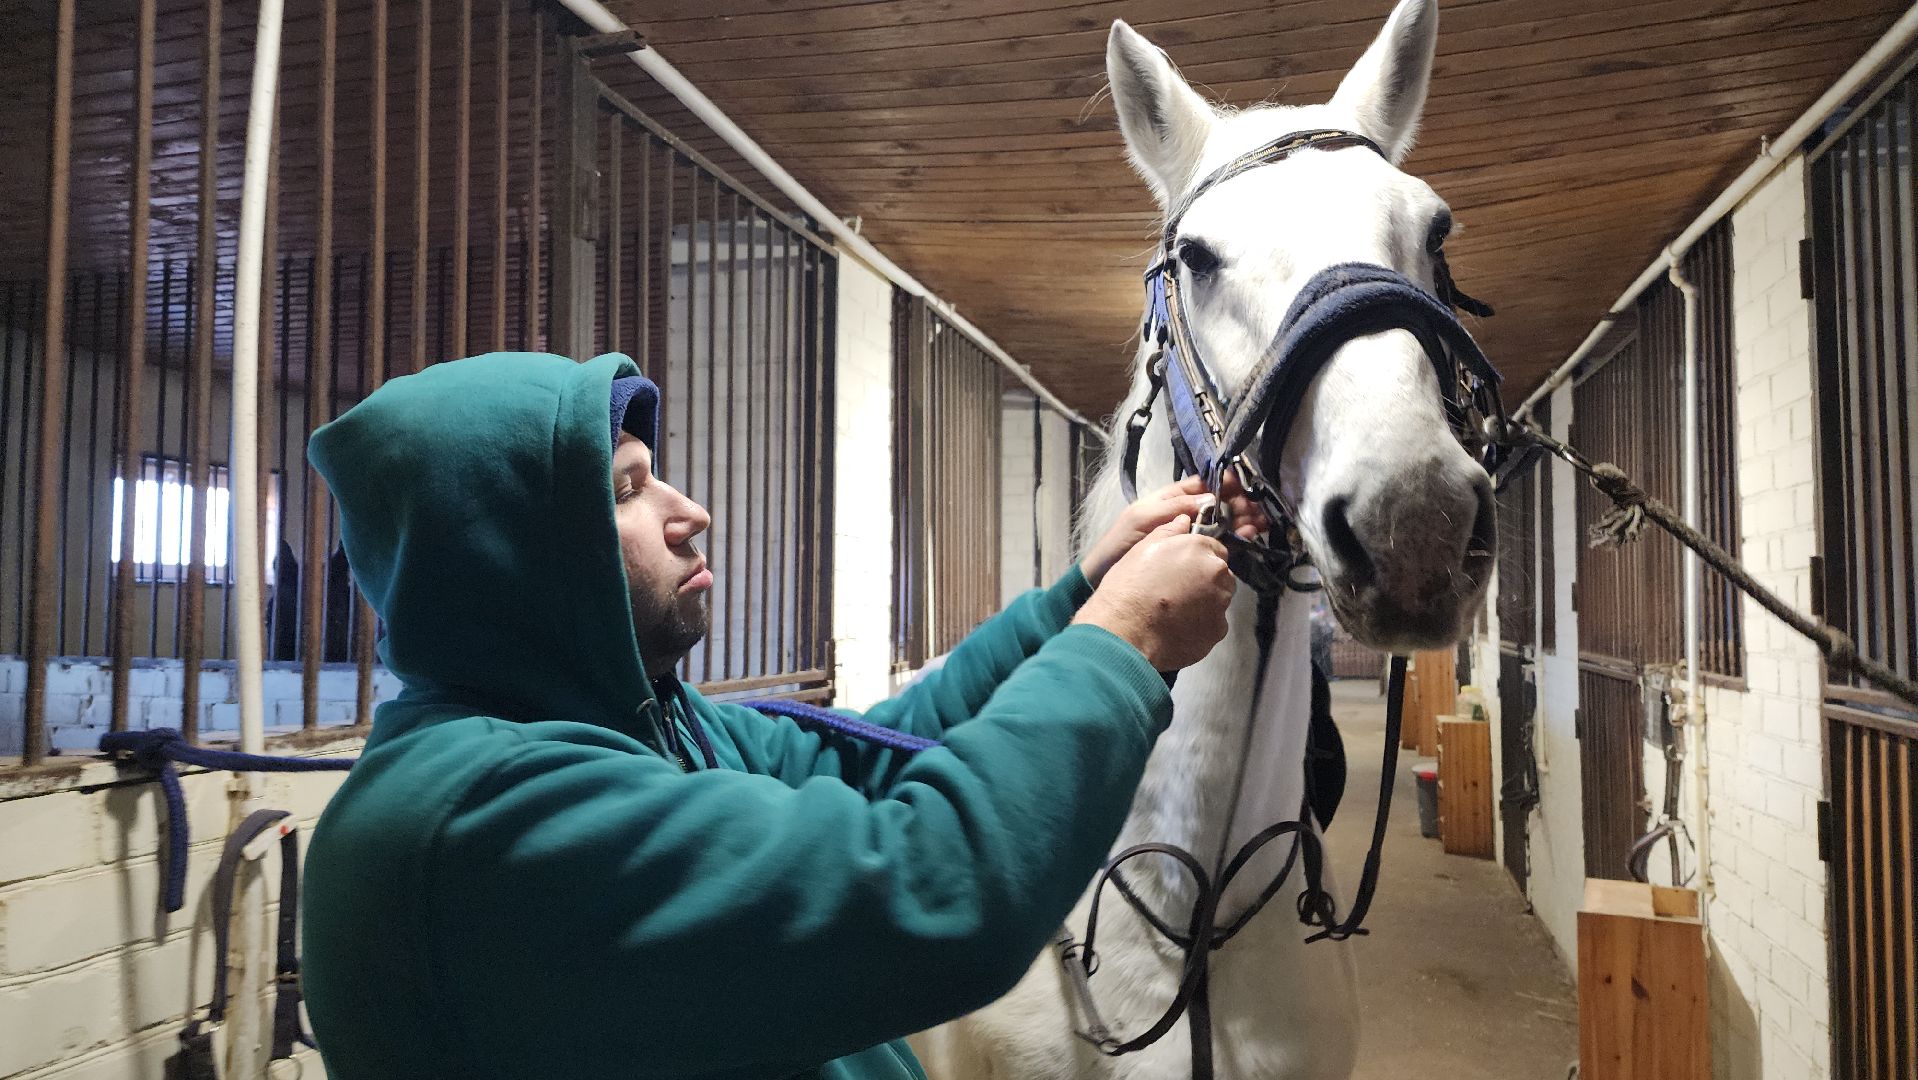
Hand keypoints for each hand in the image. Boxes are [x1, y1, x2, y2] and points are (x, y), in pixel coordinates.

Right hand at [1073, 516, 1236, 671]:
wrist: (1126, 631)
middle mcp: (1217, 573)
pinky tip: (1178, 625)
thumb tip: (1183, 522)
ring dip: (1205, 600)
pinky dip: (1201, 623)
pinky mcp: (1218, 630)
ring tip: (1176, 609)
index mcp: (1199, 548)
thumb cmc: (1129, 589)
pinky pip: (1214, 622)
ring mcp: (1220, 603)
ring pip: (1219, 597)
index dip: (1196, 557)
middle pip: (1219, 573)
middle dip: (1204, 578)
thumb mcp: (1142, 549)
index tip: (1182, 568)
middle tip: (1177, 589)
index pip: (1213, 547)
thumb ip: (1168, 532)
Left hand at [1081, 473, 1272, 585]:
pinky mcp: (1193, 555)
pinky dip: (1236, 539)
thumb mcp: (1142, 518)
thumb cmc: (1119, 544)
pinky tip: (1249, 536)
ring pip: (1223, 522)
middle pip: (1218, 503)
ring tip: (1258, 522)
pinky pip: (1219, 543)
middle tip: (1255, 509)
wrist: (1105, 579)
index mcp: (1169, 499)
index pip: (1202, 485)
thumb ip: (1173, 507)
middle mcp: (1183, 514)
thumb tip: (1209, 498)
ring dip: (1242, 520)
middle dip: (1239, 503)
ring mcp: (1190, 535)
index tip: (1242, 486)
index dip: (1224, 483)